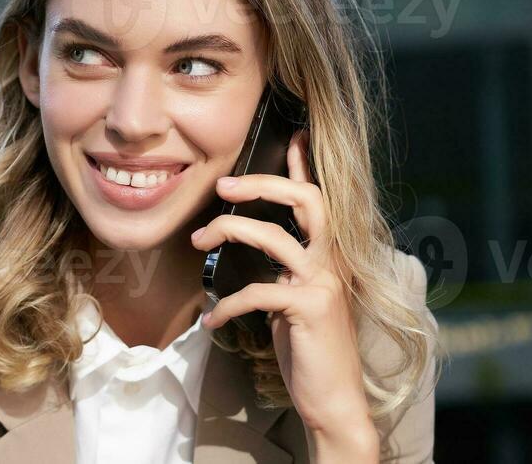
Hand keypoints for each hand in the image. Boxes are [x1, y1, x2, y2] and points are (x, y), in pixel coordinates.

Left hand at [191, 130, 380, 460]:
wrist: (333, 399)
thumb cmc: (311, 351)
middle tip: (223, 185)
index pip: (318, 198)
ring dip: (229, 231)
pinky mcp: (310, 309)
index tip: (292, 132)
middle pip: (306, 199)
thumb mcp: (296, 302)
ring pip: (275, 236)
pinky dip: (228, 304)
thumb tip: (256, 246)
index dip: (303, 164)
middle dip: (263, 183)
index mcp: (328, 256)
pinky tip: (212, 321)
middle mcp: (331, 262)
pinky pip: (258, 291)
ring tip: (198, 241)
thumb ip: (285, 270)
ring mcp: (323, 283)